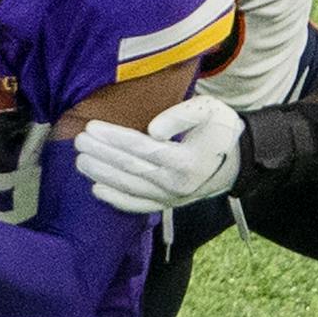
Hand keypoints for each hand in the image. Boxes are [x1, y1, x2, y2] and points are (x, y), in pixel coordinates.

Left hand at [73, 95, 242, 212]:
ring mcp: (172, 198)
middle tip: (78, 141)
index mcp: (186, 161)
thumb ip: (181, 114)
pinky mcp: (169, 205)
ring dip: (102, 175)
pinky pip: (139, 206)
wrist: (240, 160)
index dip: (114, 139)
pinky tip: (96, 189)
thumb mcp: (209, 110)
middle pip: (131, 169)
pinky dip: (117, 200)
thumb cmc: (221, 129)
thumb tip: (152, 129)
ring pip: (130, 188)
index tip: (92, 127)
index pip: (142, 149)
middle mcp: (177, 184)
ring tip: (80, 161)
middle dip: (102, 155)